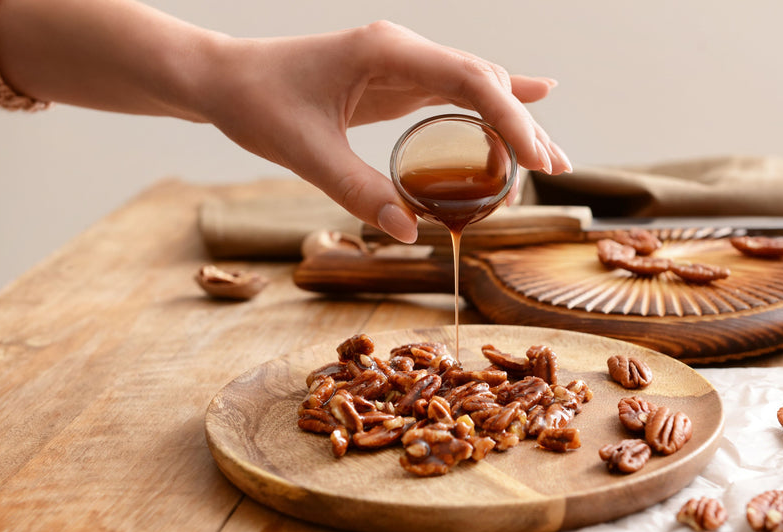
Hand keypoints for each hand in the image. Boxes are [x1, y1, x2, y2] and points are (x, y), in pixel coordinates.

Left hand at [199, 21, 570, 241]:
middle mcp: (403, 50)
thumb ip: (357, 189)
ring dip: (514, 121)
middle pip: (484, 81)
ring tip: (550, 160)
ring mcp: (403, 63)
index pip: (469, 80)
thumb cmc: (258, 104)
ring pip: (476, 86)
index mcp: (386, 51)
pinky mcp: (398, 81)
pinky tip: (532, 103)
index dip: (510, 119)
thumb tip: (410, 231)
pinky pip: (457, 93)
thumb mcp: (304, 151)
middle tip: (556, 170)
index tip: (537, 161)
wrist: (226, 79)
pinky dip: (492, 107)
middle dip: (524, 125)